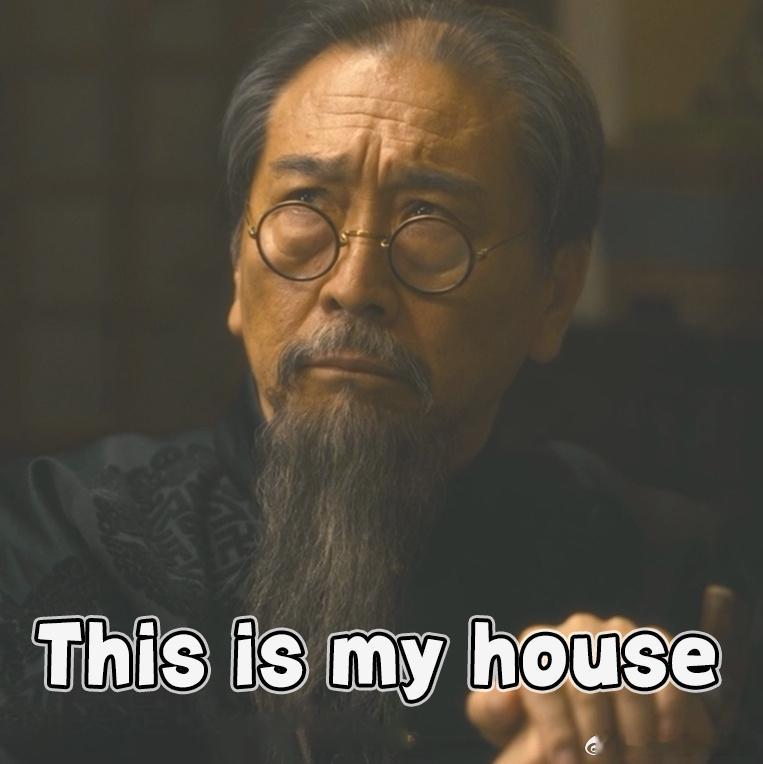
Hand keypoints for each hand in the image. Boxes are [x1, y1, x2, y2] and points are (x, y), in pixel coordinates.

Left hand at [466, 612, 718, 762]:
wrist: (592, 720)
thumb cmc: (544, 721)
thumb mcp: (505, 721)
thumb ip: (492, 709)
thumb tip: (503, 695)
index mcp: (537, 644)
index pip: (542, 679)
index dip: (555, 726)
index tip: (565, 762)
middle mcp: (578, 630)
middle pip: (587, 682)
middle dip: (596, 737)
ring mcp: (619, 632)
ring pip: (628, 677)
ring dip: (635, 732)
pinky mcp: (657, 644)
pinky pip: (667, 671)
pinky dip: (670, 711)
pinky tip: (666, 744)